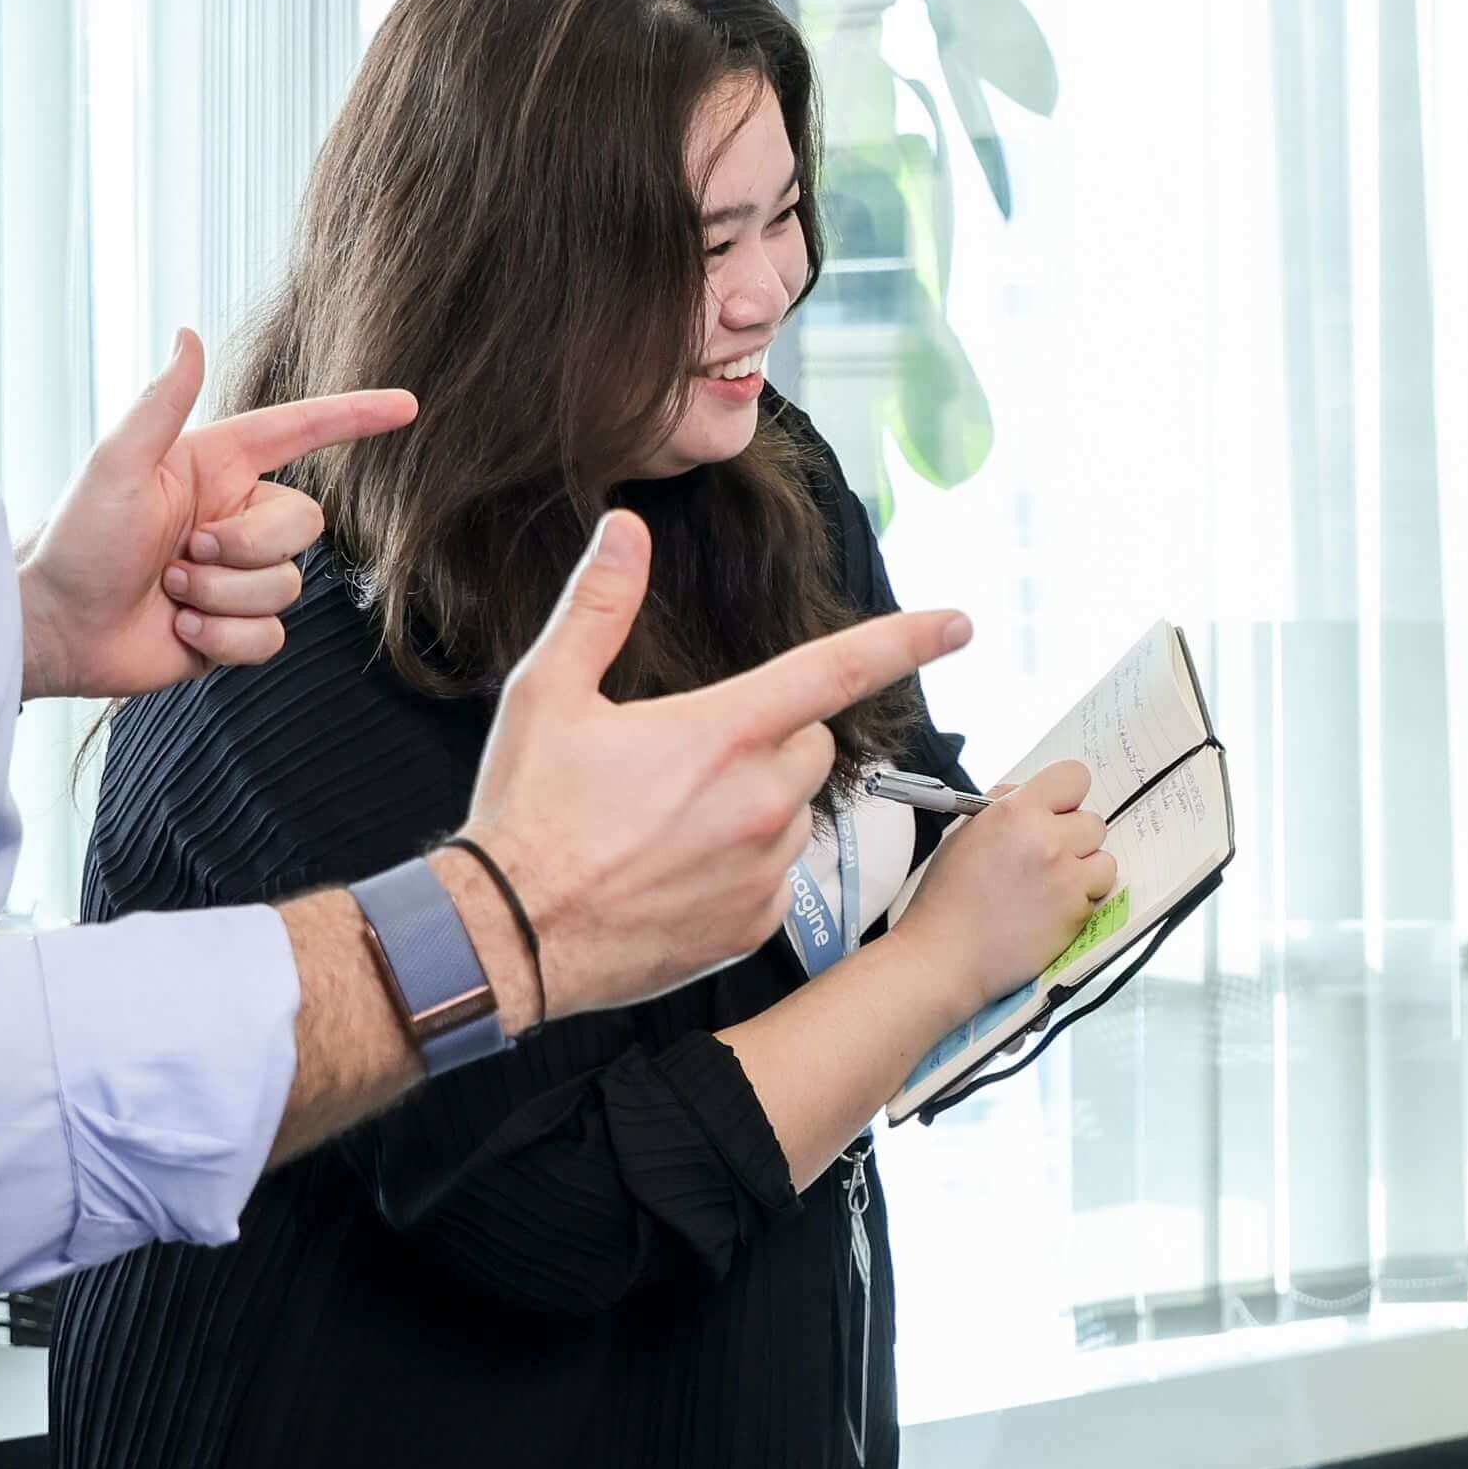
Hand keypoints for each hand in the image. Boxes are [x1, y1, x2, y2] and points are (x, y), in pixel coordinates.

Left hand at [22, 332, 416, 700]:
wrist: (52, 626)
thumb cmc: (75, 539)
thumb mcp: (117, 463)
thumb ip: (160, 402)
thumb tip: (188, 334)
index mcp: (216, 468)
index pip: (299, 433)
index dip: (354, 418)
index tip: (406, 406)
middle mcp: (234, 518)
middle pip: (304, 524)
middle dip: (247, 547)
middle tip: (183, 554)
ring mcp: (236, 577)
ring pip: (287, 586)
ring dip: (223, 597)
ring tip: (170, 594)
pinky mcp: (232, 631)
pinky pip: (271, 638)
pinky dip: (225, 640)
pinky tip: (180, 632)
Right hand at [468, 514, 972, 1015]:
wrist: (509, 939)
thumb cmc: (527, 814)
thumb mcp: (549, 694)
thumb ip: (599, 605)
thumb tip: (625, 529)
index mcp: (723, 733)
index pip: (835, 670)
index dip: (904, 640)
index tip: (958, 624)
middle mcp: (761, 800)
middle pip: (812, 744)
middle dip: (771, 739)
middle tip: (690, 759)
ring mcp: (764, 867)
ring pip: (796, 811)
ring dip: (758, 805)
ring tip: (672, 822)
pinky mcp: (757, 923)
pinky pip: (778, 875)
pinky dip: (745, 866)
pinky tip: (679, 871)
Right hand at [898, 764, 1118, 1002]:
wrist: (944, 956)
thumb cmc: (947, 899)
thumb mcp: (965, 835)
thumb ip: (1004, 808)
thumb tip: (1029, 794)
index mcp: (1015, 811)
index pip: (1073, 776)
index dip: (1068, 796)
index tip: (1059, 812)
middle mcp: (1046, 838)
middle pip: (1093, 821)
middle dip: (1074, 838)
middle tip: (1047, 859)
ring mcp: (1065, 876)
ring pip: (1104, 858)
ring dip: (1084, 870)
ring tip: (1051, 887)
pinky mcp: (1077, 910)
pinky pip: (1098, 893)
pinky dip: (1082, 900)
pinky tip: (1050, 910)